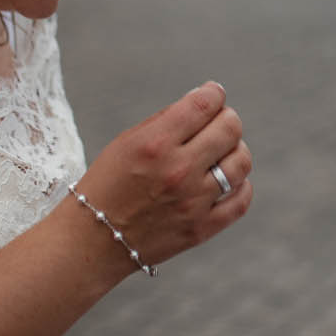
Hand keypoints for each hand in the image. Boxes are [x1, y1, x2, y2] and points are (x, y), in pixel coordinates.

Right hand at [76, 81, 252, 274]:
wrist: (94, 241)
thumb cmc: (107, 185)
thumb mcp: (126, 142)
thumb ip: (166, 120)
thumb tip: (204, 99)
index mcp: (155, 144)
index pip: (205, 104)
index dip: (214, 93)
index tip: (213, 95)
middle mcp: (178, 171)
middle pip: (230, 129)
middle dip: (227, 119)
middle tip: (218, 123)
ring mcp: (193, 202)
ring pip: (242, 161)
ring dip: (236, 150)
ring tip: (222, 152)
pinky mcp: (201, 228)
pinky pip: (241, 199)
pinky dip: (240, 185)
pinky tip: (227, 181)